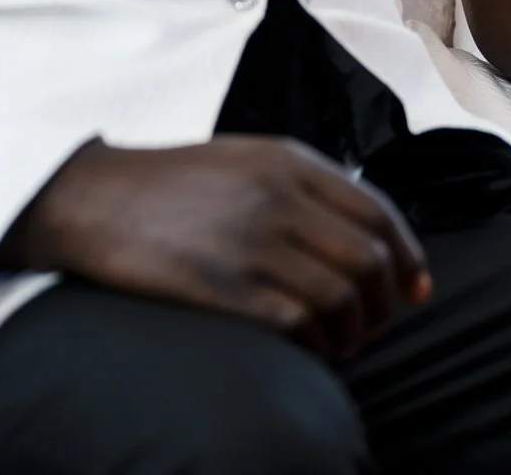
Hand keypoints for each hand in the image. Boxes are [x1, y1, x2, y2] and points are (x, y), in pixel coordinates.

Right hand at [8, 137, 429, 358]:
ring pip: (341, 298)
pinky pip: (298, 324)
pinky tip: (308, 351)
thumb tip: (362, 233)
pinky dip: (316, 345)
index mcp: (290, 162)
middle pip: (368, 261)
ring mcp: (253, 242)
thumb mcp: (245, 160)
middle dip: (385, 304)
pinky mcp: (225, 285)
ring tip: (342, 345)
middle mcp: (280, 198)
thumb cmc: (171, 183)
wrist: (94, 199)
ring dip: (353, 332)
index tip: (415, 289)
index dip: (407, 257)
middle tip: (376, 326)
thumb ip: (302, 186)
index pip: (378, 212)